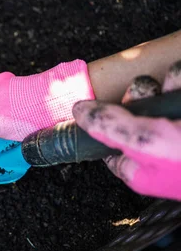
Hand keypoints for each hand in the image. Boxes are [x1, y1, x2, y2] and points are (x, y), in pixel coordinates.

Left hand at [73, 60, 180, 200]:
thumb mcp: (149, 142)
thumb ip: (111, 127)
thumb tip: (79, 112)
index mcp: (141, 167)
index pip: (107, 144)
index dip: (102, 120)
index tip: (102, 106)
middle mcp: (160, 150)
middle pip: (134, 110)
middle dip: (141, 95)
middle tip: (149, 94)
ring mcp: (177, 129)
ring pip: (160, 94)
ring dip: (168, 85)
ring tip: (175, 89)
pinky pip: (177, 87)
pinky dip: (179, 82)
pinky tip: (180, 85)